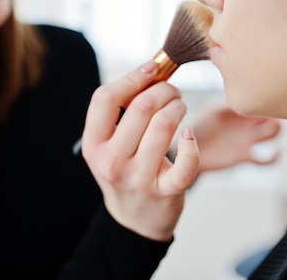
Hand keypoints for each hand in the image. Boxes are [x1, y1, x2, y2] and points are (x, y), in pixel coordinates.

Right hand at [82, 61, 199, 240]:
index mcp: (93, 144)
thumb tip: (152, 70)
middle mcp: (112, 161)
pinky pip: (186, 162)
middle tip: (172, 90)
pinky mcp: (165, 191)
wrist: (135, 218)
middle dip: (162, 89)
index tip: (151, 68)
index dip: (131, 77)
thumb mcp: (110, 144)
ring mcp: (138, 177)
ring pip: (163, 125)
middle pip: (140, 108)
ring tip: (180, 106)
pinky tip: (190, 135)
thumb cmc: (126, 169)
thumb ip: (121, 111)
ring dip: (178, 107)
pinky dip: (193, 143)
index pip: (105, 99)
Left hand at [190, 103, 279, 172]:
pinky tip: (272, 153)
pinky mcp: (245, 156)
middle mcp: (246, 121)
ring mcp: (247, 138)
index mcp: (238, 107)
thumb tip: (247, 97)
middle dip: (275, 113)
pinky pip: (266, 159)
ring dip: (275, 131)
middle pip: (271, 113)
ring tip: (269, 129)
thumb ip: (229, 105)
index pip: (259, 99)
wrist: (186, 149)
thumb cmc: (199, 126)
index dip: (266, 99)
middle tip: (271, 114)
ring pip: (272, 133)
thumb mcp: (213, 111)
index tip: (265, 99)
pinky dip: (273, 157)